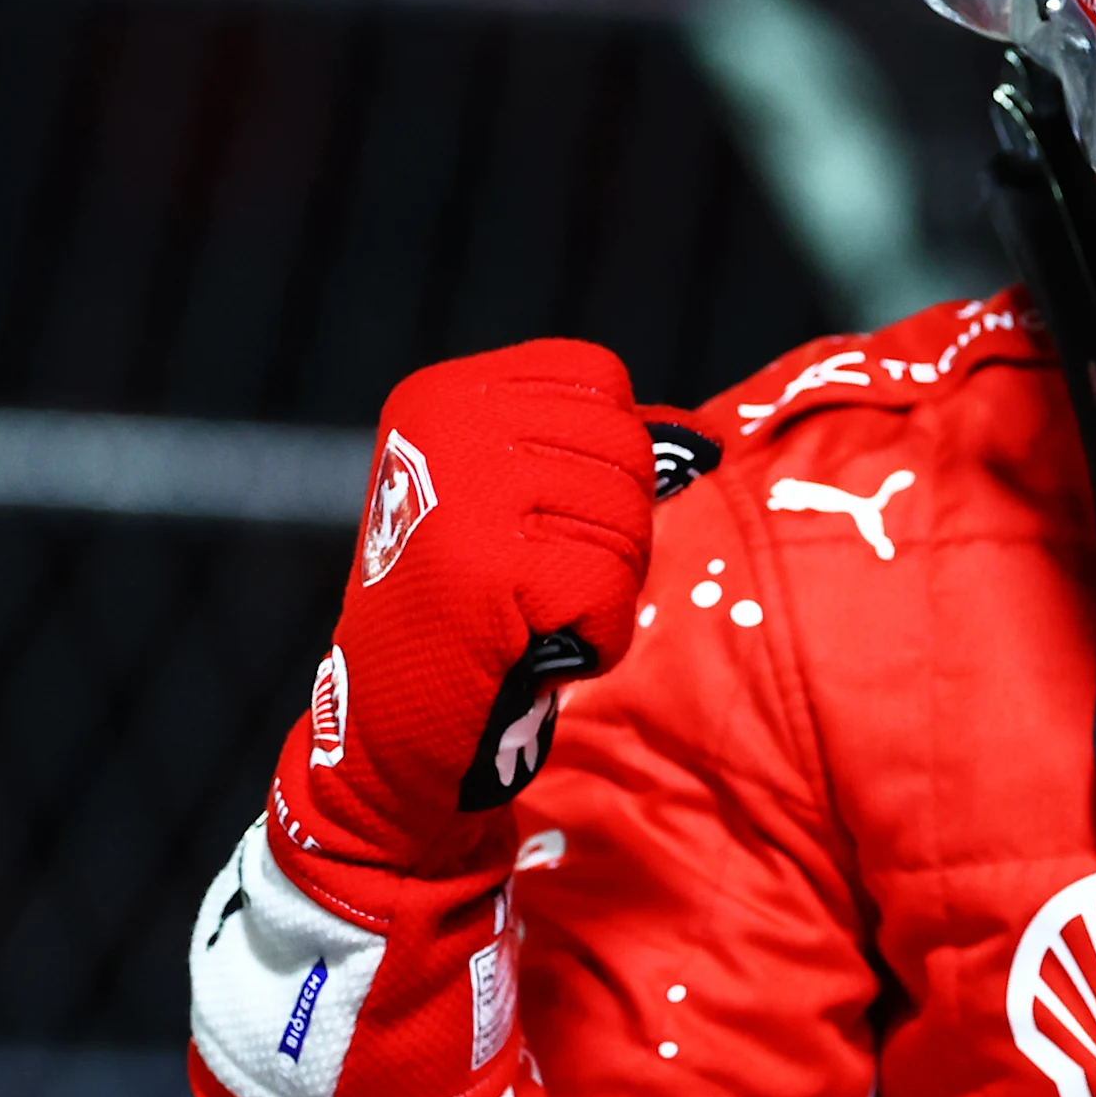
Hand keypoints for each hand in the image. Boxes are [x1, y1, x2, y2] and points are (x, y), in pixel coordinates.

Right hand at [273, 339, 688, 884]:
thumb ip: (596, 448)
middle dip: (614, 529)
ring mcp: (464, 492)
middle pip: (625, 447)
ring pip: (628, 519)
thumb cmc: (469, 607)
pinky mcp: (487, 566)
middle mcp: (446, 423)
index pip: (598, 376)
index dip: (606, 456)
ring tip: (533, 612)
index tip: (545, 515)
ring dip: (603, 587)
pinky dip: (596, 634)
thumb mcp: (513, 496)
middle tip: (544, 578)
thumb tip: (706, 438)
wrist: (389, 720)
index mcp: (448, 393)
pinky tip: (536, 647)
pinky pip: (611, 588)